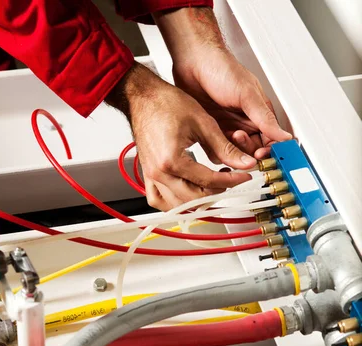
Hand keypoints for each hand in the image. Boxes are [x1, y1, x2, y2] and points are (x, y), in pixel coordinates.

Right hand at [106, 62, 254, 209]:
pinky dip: (174, 203)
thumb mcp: (202, 123)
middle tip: (231, 180)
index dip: (231, 181)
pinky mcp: (148, 175)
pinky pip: (159, 201)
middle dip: (217, 192)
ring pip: (177, 205)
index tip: (244, 176)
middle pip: (194, 198)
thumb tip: (245, 163)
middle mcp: (159, 173)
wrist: (143, 97)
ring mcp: (151, 176)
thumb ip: (224, 148)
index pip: (208, 181)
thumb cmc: (165, 103)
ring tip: (212, 185)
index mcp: (172, 160)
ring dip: (198, 200)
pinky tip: (187, 194)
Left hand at [154, 8, 291, 159]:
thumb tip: (284, 136)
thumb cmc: (221, 69)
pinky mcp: (211, 130)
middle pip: (252, 151)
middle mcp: (244, 123)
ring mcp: (227, 127)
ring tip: (226, 133)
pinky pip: (216, 149)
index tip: (261, 154)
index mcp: (259, 114)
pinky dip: (215, 150)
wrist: (193, 62)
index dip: (268, 151)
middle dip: (247, 150)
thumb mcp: (247, 95)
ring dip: (231, 149)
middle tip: (238, 137)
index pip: (270, 141)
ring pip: (234, 153)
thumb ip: (265, 118)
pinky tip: (213, 138)